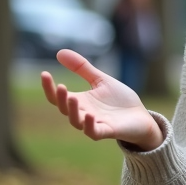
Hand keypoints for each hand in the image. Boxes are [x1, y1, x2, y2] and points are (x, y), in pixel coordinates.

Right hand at [40, 49, 163, 150]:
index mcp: (80, 101)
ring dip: (72, 111)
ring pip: (76, 121)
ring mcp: (94, 124)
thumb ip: (82, 68)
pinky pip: (93, 132)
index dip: (49, 87)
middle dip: (60, 98)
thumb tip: (59, 52)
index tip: (44, 74)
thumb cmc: (119, 100)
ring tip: (71, 97)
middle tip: (60, 86)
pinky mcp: (107, 131)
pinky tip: (88, 114)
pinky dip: (88, 125)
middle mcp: (83, 113)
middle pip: (64, 109)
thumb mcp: (100, 80)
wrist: (141, 117)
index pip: (57, 96)